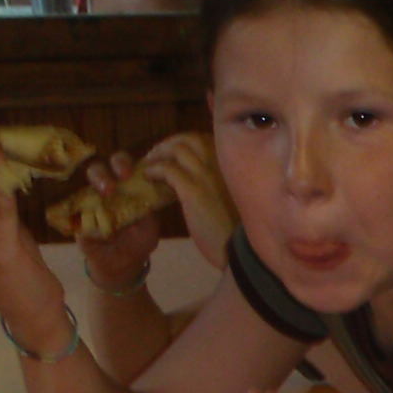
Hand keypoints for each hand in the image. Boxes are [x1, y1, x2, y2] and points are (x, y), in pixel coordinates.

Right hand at [75, 151, 166, 292]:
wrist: (124, 264)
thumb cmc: (139, 240)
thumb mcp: (150, 225)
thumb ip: (150, 209)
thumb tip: (152, 192)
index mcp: (124, 187)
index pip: (121, 165)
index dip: (124, 164)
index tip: (130, 173)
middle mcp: (104, 189)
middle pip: (99, 167)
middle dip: (107, 170)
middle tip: (118, 180)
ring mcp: (88, 201)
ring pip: (84, 182)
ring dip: (96, 182)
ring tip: (106, 192)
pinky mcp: (76, 218)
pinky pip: (71, 208)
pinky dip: (79, 207)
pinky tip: (89, 210)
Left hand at [142, 132, 236, 268]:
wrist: (242, 254)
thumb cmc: (242, 231)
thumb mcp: (236, 199)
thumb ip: (221, 182)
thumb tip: (204, 176)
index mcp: (234, 166)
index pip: (205, 140)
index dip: (185, 144)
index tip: (173, 155)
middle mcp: (223, 164)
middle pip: (189, 138)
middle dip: (169, 144)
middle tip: (156, 157)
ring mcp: (208, 175)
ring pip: (177, 148)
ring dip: (159, 154)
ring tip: (149, 166)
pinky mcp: (193, 191)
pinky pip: (167, 169)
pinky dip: (155, 170)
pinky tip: (149, 178)